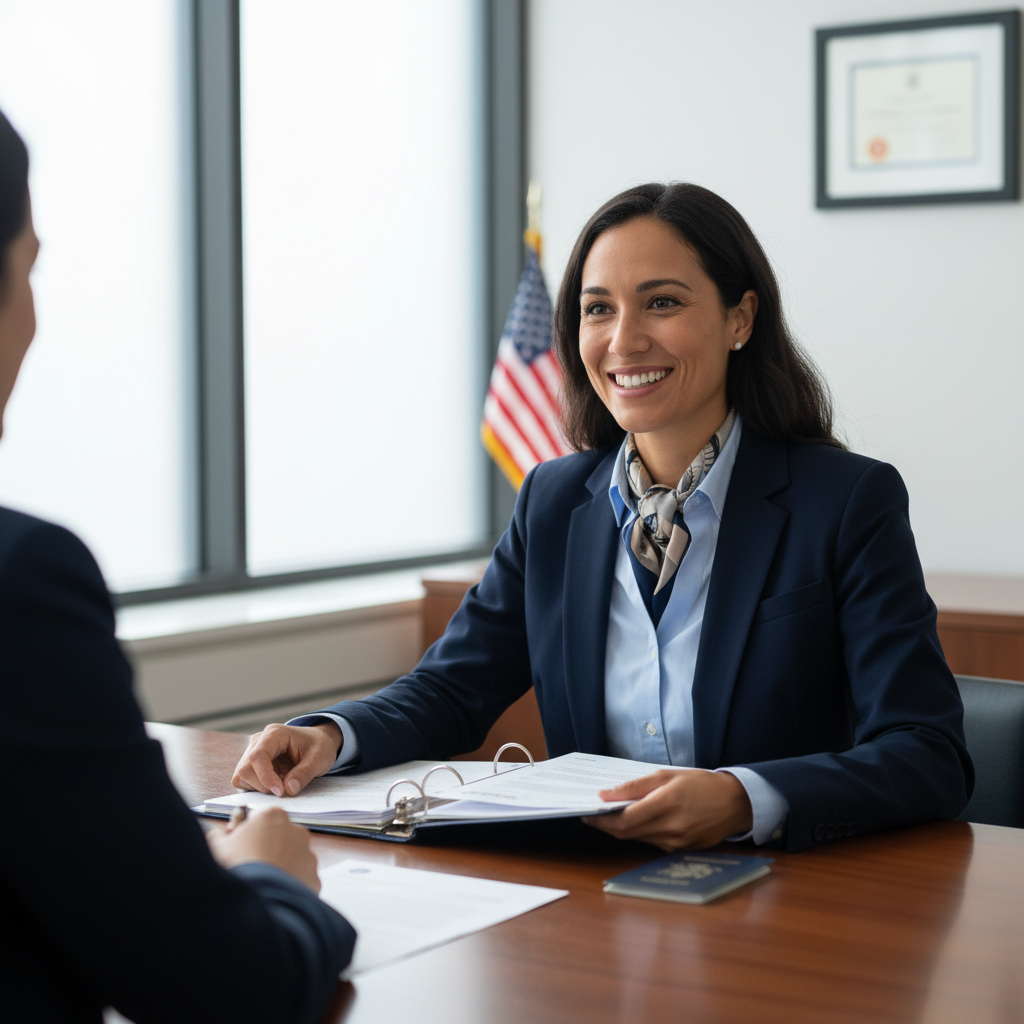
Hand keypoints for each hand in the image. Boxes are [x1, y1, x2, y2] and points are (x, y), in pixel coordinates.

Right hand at [207, 806, 320, 892]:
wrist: (259, 904)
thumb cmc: (236, 869)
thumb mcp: (216, 847)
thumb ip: (220, 835)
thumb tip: (222, 835)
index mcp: (272, 816)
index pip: (260, 818)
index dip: (247, 832)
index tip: (238, 846)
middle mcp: (296, 831)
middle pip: (278, 837)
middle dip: (266, 848)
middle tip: (249, 867)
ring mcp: (308, 855)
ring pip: (291, 858)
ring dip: (279, 867)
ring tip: (262, 884)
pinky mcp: (314, 877)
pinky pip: (300, 879)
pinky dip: (289, 885)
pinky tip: (274, 894)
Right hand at [232, 721, 341, 796]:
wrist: (317, 743)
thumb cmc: (318, 746)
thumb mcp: (319, 759)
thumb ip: (304, 773)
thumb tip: (288, 790)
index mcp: (275, 734)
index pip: (257, 756)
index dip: (265, 777)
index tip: (280, 791)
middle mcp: (258, 741)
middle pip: (245, 768)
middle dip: (263, 785)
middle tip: (284, 789)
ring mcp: (252, 752)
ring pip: (242, 775)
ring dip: (260, 787)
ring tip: (281, 784)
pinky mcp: (251, 764)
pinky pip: (244, 780)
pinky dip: (257, 787)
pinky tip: (274, 783)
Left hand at [583, 769, 752, 850]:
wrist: (735, 803)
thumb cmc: (701, 784)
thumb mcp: (667, 775)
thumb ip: (635, 786)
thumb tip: (606, 794)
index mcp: (666, 804)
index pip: (624, 819)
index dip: (602, 819)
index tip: (586, 813)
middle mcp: (671, 828)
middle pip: (627, 833)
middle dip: (606, 826)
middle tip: (592, 816)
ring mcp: (676, 842)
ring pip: (638, 839)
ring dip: (622, 829)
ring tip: (609, 816)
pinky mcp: (681, 849)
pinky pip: (652, 842)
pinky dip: (639, 833)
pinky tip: (635, 822)